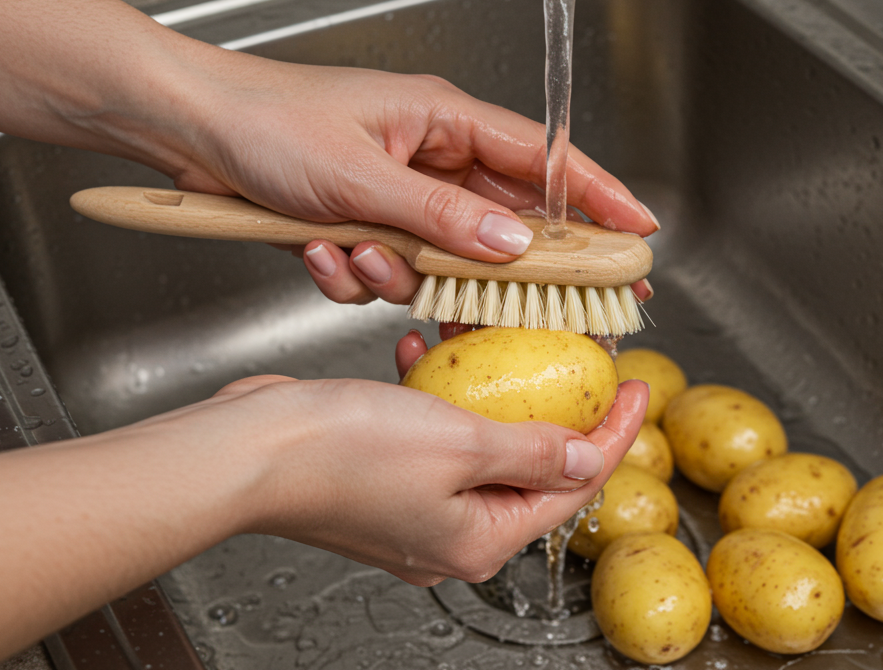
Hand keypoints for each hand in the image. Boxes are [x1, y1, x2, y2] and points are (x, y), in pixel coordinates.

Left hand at [162, 57, 657, 305]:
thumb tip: (513, 246)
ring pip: (438, 258)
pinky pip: (386, 270)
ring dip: (400, 273)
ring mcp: (395, 193)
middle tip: (535, 305)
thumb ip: (442, 219)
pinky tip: (319, 253)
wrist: (185, 131)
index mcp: (443, 120)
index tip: (640, 234)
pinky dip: (355, 274)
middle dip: (499, 265)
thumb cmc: (265, 122)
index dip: (598, 197)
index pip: (544, 159)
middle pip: (499, 220)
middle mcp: (427, 156)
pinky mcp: (360, 224)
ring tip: (353, 254)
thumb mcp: (361, 178)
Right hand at [209, 374, 648, 584]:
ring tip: (500, 340)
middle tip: (577, 358)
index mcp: (480, 542)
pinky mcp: (379, 482)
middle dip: (553, 407)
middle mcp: (449, 537)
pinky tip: (428, 352)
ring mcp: (412, 512)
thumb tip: (587, 458)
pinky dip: (438, 397)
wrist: (246, 452)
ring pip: (478, 446)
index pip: (574, 487)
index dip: (613, 433)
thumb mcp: (460, 442)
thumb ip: (532, 452)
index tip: (636, 384)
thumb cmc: (343, 454)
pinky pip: (431, 438)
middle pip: (531, 470)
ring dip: (492, 390)